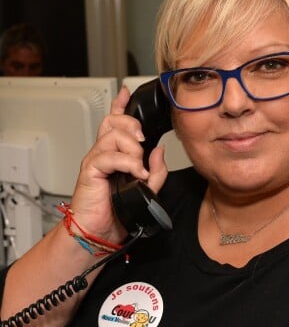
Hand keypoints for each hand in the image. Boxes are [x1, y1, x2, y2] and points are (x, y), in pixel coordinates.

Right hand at [68, 86, 168, 242]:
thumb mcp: (146, 190)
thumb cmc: (118, 212)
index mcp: (115, 155)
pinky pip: (109, 156)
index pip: (115, 123)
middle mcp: (103, 154)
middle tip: (143, 142)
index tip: (126, 93)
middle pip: (114, 122)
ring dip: (133, 149)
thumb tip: (160, 150)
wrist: (99, 233)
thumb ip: (156, 170)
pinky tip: (136, 174)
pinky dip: (127, 162)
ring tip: (139, 169)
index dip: (120, 106)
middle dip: (133, 126)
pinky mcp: (90, 171)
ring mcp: (96, 161)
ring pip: (113, 136)